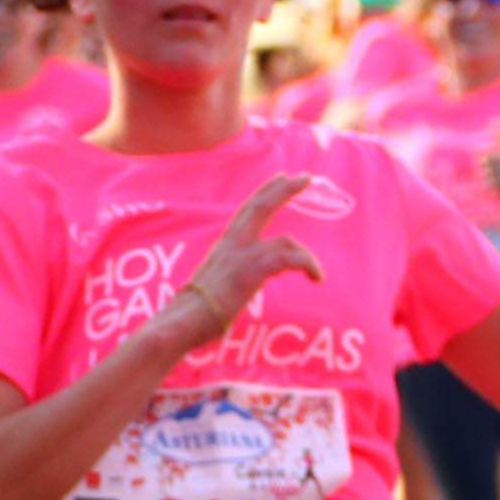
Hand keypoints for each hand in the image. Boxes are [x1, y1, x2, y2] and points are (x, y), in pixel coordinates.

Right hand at [168, 177, 327, 342]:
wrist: (181, 323)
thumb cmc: (188, 317)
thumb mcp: (207, 291)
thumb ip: (221, 286)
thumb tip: (222, 299)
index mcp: (222, 249)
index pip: (246, 213)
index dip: (264, 194)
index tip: (281, 179)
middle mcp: (230, 245)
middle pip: (259, 206)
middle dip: (283, 190)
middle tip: (305, 177)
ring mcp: (241, 256)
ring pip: (284, 240)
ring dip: (304, 255)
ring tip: (317, 273)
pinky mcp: (252, 269)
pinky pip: (290, 259)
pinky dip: (308, 266)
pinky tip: (316, 280)